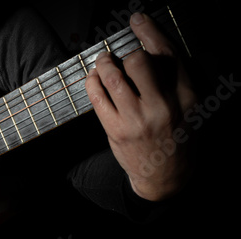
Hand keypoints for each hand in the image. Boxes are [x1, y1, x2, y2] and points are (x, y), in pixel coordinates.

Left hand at [85, 12, 195, 200]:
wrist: (166, 176)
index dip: (149, 31)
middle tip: (119, 54)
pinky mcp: (116, 130)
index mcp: (186, 97)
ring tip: (103, 60)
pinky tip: (93, 78)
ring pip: (113, 76)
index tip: (137, 19)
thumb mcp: (190, 108)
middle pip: (138, 61)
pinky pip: (96, 96)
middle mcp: (162, 106)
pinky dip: (91, 81)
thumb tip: (151, 48)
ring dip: (103, 62)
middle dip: (126, 52)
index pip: (167, 55)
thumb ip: (176, 80)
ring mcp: (137, 119)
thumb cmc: (177, 138)